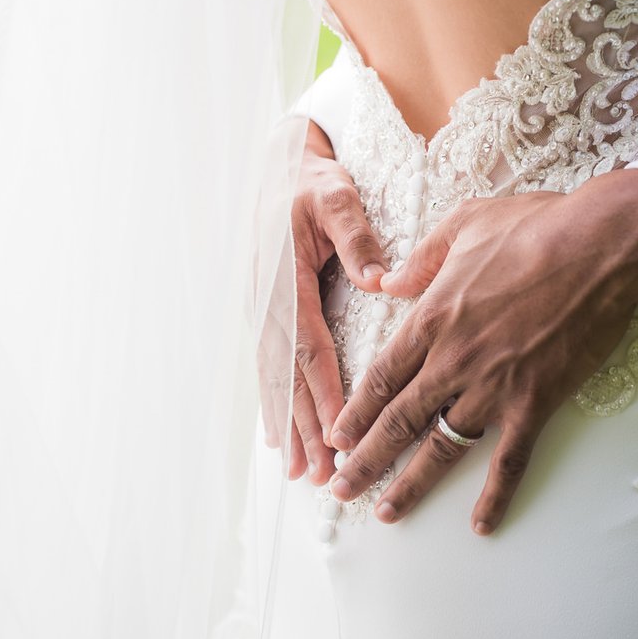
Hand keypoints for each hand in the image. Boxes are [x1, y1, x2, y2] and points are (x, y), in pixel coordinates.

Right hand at [262, 120, 386, 485]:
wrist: (277, 164)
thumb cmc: (311, 180)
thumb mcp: (335, 196)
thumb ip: (355, 236)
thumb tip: (378, 280)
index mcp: (284, 278)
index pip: (309, 346)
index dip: (324, 392)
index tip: (341, 431)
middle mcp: (266, 302)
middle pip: (287, 377)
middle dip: (305, 428)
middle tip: (321, 474)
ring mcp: (259, 310)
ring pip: (274, 379)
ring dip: (288, 426)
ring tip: (301, 472)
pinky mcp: (263, 314)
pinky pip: (270, 368)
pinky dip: (276, 405)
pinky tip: (281, 438)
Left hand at [326, 168, 637, 533]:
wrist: (600, 246)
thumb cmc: (535, 227)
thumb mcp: (463, 224)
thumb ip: (421, 259)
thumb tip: (388, 282)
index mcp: (431, 318)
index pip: (380, 377)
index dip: (355, 412)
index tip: (336, 438)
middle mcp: (453, 360)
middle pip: (397, 421)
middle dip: (364, 460)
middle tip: (340, 490)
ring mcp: (493, 387)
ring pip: (441, 447)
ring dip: (411, 485)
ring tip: (387, 514)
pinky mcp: (535, 403)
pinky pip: (510, 461)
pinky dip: (495, 497)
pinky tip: (482, 525)